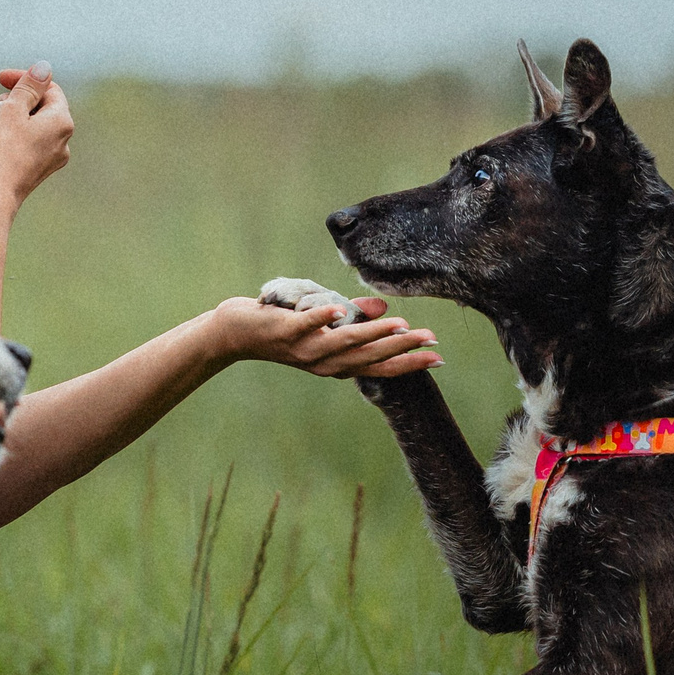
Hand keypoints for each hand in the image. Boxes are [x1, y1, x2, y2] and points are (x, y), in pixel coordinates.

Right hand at [0, 61, 72, 204]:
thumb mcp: (11, 108)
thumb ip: (29, 86)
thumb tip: (44, 68)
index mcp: (62, 122)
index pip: (48, 88)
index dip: (23, 79)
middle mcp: (61, 142)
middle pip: (36, 108)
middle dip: (9, 105)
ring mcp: (47, 159)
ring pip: (22, 128)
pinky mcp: (31, 172)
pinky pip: (16, 147)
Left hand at [204, 295, 440, 379]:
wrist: (236, 334)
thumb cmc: (283, 324)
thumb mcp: (323, 321)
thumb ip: (353, 317)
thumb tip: (385, 309)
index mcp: (336, 362)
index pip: (378, 365)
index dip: (407, 362)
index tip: (438, 357)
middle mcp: (324, 363)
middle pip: (368, 358)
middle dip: (402, 349)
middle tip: (431, 340)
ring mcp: (304, 350)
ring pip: (344, 343)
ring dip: (373, 334)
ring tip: (401, 325)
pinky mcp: (283, 332)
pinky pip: (305, 326)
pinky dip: (321, 318)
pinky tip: (337, 309)